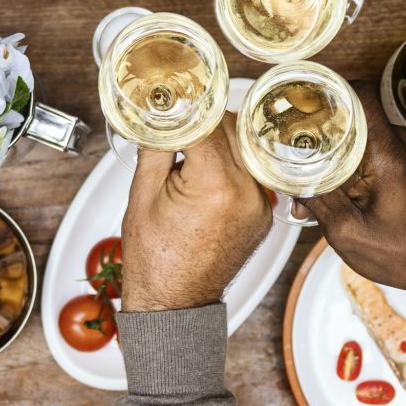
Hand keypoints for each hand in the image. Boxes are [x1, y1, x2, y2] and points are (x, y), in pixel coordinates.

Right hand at [121, 114, 271, 311]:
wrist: (175, 306)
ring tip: (188, 146)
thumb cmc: (155, 262)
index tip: (173, 98)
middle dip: (202, 122)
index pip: (207, 125)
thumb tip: (160, 114)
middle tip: (176, 118)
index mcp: (217, 188)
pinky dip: (229, 164)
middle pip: (231, 131)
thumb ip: (156, 146)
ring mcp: (260, 206)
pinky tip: (204, 170)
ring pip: (243, 148)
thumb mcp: (142, 195)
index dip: (187, 108)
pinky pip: (249, 173)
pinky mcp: (263, 214)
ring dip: (218, 140)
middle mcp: (248, 195)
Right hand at [305, 80, 405, 294]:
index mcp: (386, 153)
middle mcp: (396, 143)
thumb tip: (287, 179)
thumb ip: (316, 199)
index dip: (325, 90)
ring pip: (354, 133)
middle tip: (286, 149)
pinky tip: (326, 191)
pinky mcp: (399, 162)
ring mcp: (400, 150)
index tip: (296, 101)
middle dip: (315, 130)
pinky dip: (342, 165)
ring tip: (304, 184)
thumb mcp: (347, 233)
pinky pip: (364, 149)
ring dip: (327, 153)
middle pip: (350, 113)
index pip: (358, 93)